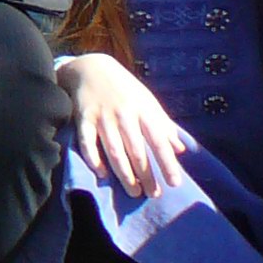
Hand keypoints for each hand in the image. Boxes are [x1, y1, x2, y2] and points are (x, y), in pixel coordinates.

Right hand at [60, 51, 190, 198]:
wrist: (90, 67)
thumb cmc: (124, 89)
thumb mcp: (148, 101)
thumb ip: (163, 125)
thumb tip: (180, 150)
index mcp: (143, 110)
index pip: (158, 141)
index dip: (167, 163)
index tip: (174, 183)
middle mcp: (123, 115)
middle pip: (136, 151)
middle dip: (146, 176)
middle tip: (153, 195)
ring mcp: (102, 117)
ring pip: (114, 151)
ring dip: (124, 174)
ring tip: (134, 192)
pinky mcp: (82, 118)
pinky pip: (87, 143)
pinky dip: (93, 159)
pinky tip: (102, 174)